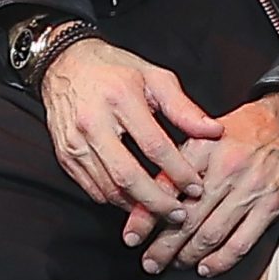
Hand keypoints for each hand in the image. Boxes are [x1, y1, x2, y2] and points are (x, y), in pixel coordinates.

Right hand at [38, 38, 224, 213]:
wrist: (66, 66)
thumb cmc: (116, 70)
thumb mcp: (155, 78)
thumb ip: (184, 108)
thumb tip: (214, 131)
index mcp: (121, 99)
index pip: (154, 145)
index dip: (178, 170)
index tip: (196, 186)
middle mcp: (94, 123)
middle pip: (127, 175)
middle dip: (156, 201)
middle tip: (178, 214)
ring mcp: (75, 143)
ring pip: (108, 188)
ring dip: (137, 206)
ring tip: (161, 212)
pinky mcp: (65, 157)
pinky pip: (92, 188)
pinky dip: (116, 199)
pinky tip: (135, 201)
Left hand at [127, 92, 278, 277]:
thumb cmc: (250, 127)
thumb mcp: (209, 131)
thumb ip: (183, 161)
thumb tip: (152, 192)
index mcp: (205, 147)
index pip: (166, 188)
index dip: (145, 217)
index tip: (132, 237)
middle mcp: (226, 168)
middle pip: (185, 218)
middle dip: (162, 247)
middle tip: (149, 262)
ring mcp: (250, 189)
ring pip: (209, 235)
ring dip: (187, 257)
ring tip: (174, 265)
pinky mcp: (271, 205)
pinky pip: (240, 242)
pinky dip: (220, 261)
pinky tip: (206, 267)